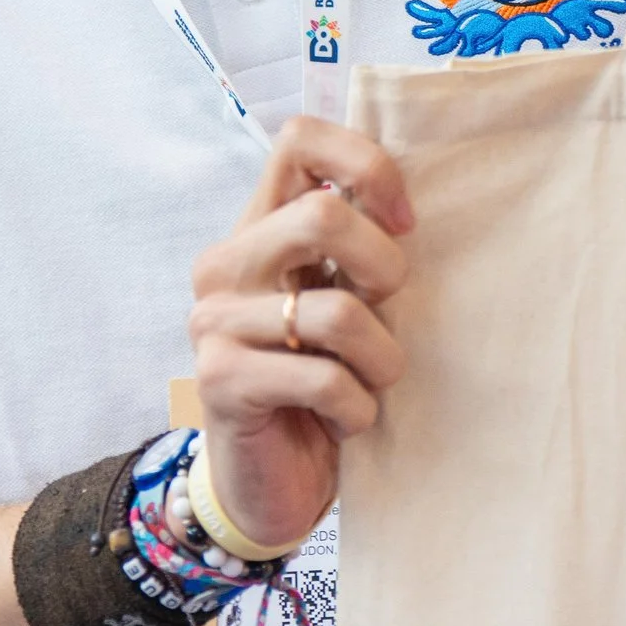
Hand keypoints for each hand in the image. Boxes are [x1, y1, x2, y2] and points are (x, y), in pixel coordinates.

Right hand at [189, 116, 410, 550]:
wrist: (269, 486)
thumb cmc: (320, 388)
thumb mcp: (341, 304)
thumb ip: (355, 251)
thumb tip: (410, 207)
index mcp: (257, 230)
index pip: (300, 139)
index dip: (366, 166)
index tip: (404, 222)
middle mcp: (225, 265)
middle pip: (321, 215)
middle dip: (384, 267)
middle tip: (390, 312)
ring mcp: (215, 322)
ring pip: (335, 310)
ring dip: (382, 358)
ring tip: (373, 384)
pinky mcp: (222, 381)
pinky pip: (323, 377)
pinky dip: (358, 407)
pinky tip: (347, 421)